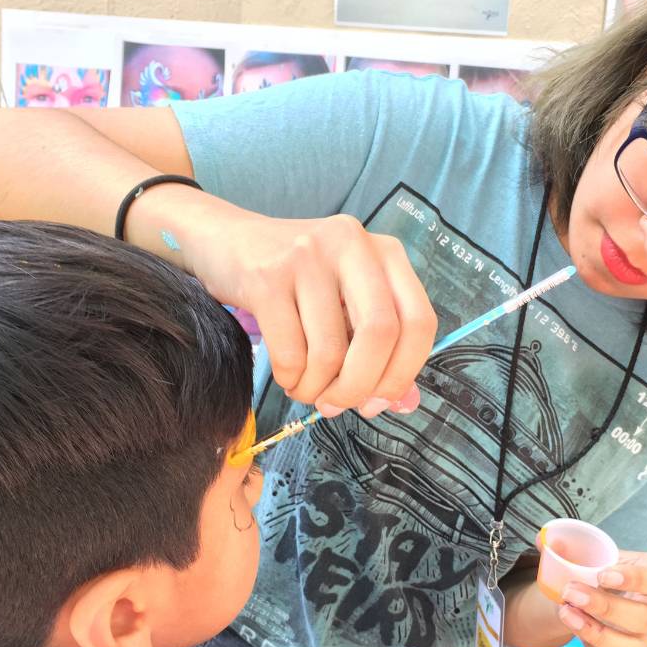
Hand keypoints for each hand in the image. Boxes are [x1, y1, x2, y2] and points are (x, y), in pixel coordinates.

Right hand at [190, 212, 437, 415]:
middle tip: (339, 405)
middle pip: (380, 333)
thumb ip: (381, 349)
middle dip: (360, 385)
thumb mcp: (347, 302)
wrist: (227, 241)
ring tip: (307, 390)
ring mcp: (309, 257)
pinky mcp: (267, 277)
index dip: (403, 373)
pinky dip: (291, 379)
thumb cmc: (299, 282)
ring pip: (330, 350)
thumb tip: (405, 403)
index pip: (419, 321)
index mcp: (386, 252)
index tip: (379, 401)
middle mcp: (353, 245)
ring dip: (317, 389)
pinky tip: (287, 376)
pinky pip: (290, 352)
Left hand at [556, 551, 646, 646]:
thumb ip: (565, 545)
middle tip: (570, 592)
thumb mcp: (584, 552)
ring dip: (597, 634)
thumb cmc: (594, 570)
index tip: (601, 575)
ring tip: (566, 614)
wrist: (586, 595)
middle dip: (604, 606)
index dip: (636, 579)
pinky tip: (579, 635)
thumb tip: (544, 540)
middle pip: (644, 617)